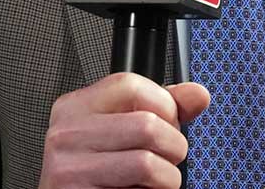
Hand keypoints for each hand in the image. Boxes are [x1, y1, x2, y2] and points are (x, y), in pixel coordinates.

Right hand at [39, 73, 210, 188]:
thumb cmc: (96, 172)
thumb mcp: (121, 130)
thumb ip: (161, 109)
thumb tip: (198, 95)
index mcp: (75, 107)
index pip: (130, 85)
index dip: (164, 105)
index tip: (167, 124)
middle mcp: (66, 135)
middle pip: (147, 125)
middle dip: (172, 147)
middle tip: (163, 159)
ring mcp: (69, 169)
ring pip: (147, 164)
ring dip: (165, 179)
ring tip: (152, 182)